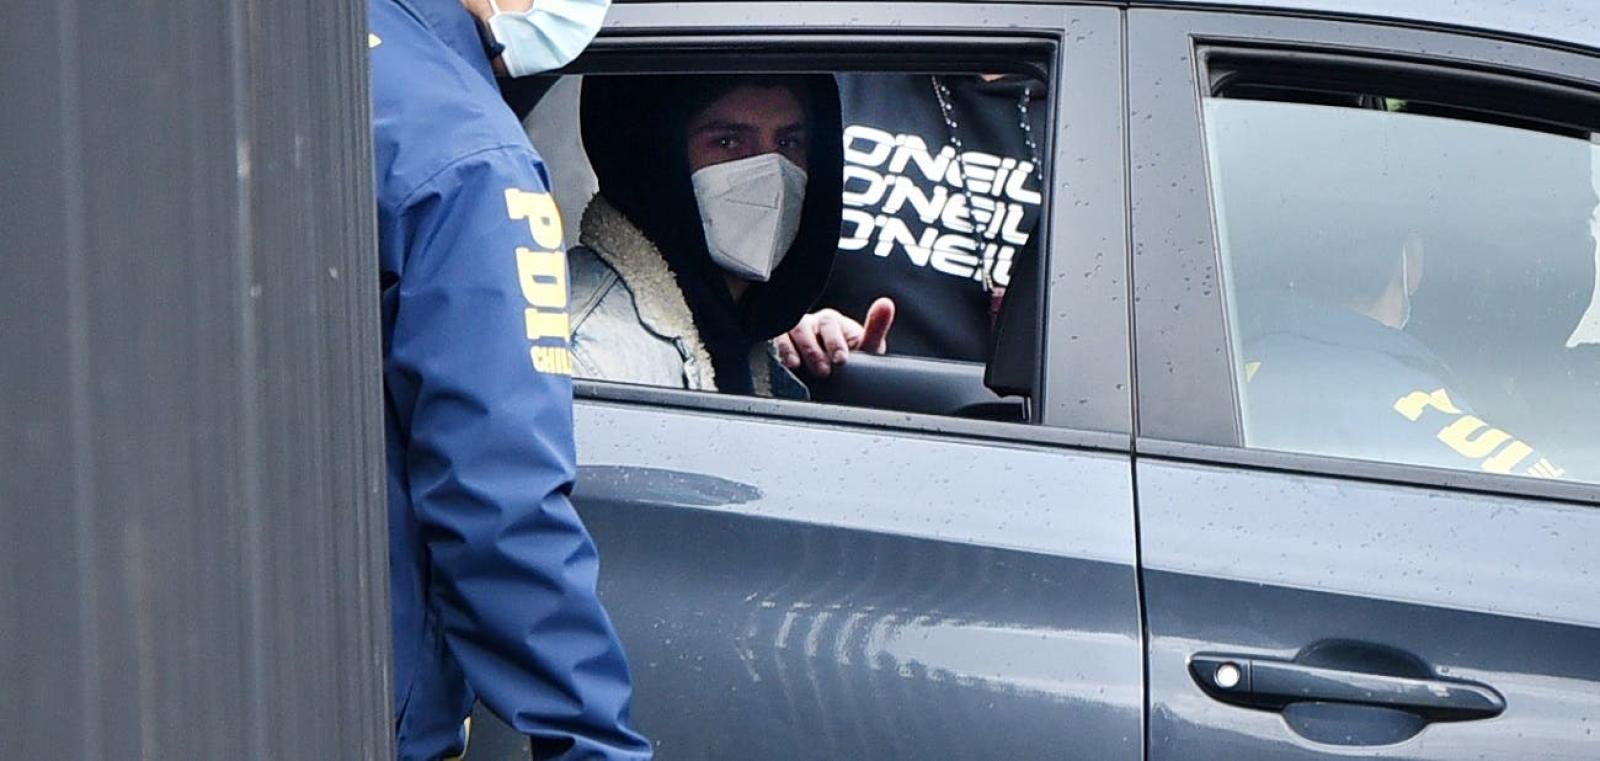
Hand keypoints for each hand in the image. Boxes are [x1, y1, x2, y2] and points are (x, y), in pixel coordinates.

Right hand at [775, 298, 894, 377]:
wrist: (836, 377)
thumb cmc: (852, 357)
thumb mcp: (867, 346)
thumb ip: (876, 327)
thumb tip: (886, 303)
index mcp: (833, 322)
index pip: (830, 324)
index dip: (835, 342)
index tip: (841, 360)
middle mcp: (812, 325)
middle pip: (807, 328)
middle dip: (814, 351)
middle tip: (824, 370)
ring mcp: (795, 334)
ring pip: (790, 332)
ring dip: (795, 350)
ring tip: (800, 367)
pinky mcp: (782, 345)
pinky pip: (776, 342)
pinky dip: (781, 352)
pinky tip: (788, 364)